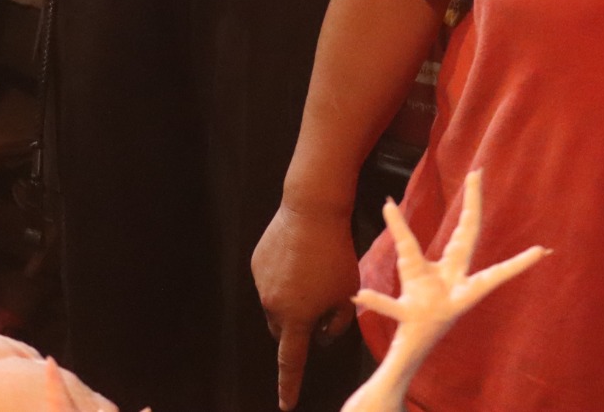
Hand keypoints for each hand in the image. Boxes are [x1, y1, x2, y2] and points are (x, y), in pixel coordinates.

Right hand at [253, 200, 359, 410]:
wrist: (311, 210)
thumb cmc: (335, 254)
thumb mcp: (347, 293)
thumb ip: (337, 324)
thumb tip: (322, 334)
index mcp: (297, 317)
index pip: (290, 361)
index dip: (289, 386)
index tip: (286, 405)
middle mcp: (272, 304)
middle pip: (284, 330)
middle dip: (299, 328)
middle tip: (321, 306)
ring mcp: (261, 283)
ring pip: (277, 305)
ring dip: (292, 301)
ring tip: (312, 273)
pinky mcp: (257, 263)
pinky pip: (270, 282)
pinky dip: (284, 279)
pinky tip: (300, 259)